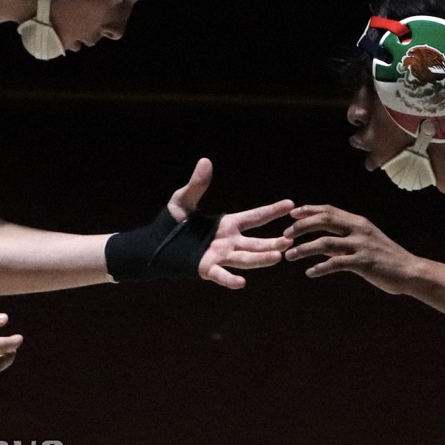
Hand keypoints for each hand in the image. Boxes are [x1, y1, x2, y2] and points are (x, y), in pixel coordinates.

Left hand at [166, 158, 293, 288]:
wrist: (152, 245)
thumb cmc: (170, 223)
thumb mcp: (184, 201)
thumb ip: (197, 185)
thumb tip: (205, 161)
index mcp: (227, 225)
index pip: (255, 217)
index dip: (272, 211)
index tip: (291, 204)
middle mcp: (228, 242)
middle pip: (256, 243)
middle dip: (273, 242)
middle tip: (291, 238)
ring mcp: (219, 256)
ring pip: (245, 258)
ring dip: (261, 259)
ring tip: (278, 257)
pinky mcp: (206, 269)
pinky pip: (221, 275)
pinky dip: (230, 280)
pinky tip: (241, 283)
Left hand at [283, 204, 419, 294]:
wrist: (409, 271)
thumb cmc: (386, 258)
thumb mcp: (366, 241)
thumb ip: (346, 239)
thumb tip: (323, 244)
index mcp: (358, 222)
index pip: (329, 211)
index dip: (309, 210)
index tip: (292, 214)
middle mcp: (358, 229)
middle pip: (324, 221)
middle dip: (301, 226)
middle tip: (285, 235)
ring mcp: (361, 246)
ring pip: (325, 243)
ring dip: (304, 249)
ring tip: (289, 256)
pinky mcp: (363, 263)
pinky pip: (335, 263)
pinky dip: (320, 268)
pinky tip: (310, 273)